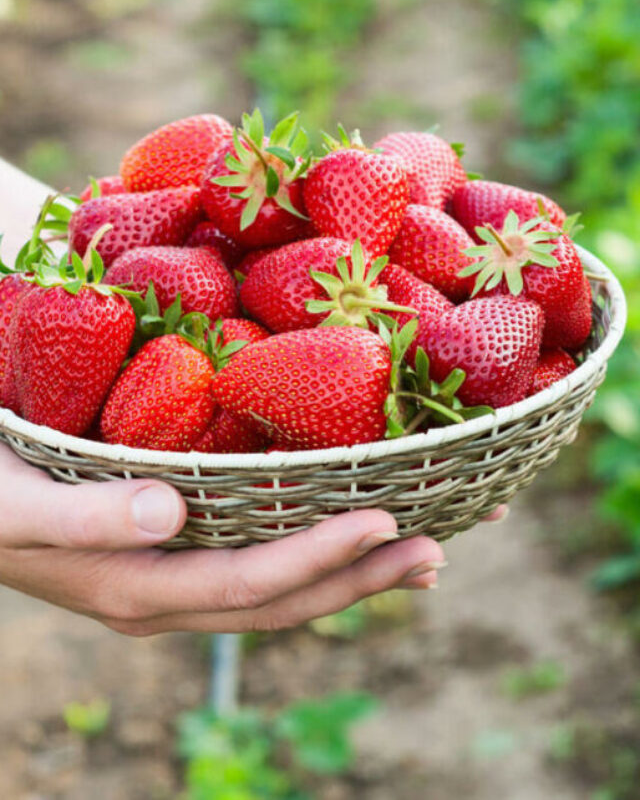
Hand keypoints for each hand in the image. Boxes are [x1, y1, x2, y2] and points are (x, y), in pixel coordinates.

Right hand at [0, 445, 451, 635]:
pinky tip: (351, 540)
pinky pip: (259, 568)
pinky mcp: (174, 559)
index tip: (385, 521)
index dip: (319, 558)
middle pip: (283, 601)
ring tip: (424, 556)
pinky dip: (315, 559)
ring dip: (354, 576)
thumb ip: (86, 516)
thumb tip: (168, 514)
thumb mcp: (16, 504)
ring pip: (279, 592)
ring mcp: (173, 583)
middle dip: (361, 579)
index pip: (249, 583)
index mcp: (138, 588)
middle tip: (438, 551)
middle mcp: (166, 597)